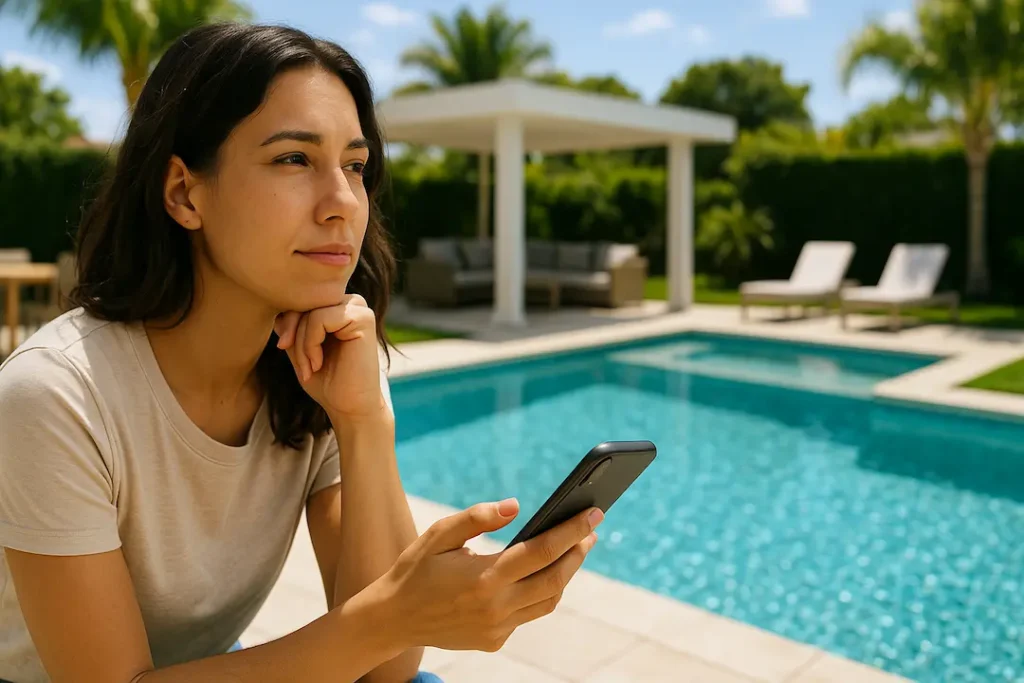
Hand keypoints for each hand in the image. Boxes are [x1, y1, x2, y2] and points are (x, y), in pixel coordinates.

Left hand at [274, 295, 383, 420]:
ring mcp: (359, 308)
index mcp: (337, 306)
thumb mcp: (299, 348)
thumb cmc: (326, 381)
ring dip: (301, 342)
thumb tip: (275, 307)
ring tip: (308, 367)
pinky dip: (311, 343)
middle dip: (293, 333)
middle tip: (299, 364)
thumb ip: (291, 326)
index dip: (286, 321)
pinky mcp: (363, 318)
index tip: (283, 348)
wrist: (349, 407)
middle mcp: (350, 302)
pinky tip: (318, 363)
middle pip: (304, 301)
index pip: (300, 298)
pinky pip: (320, 319)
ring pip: (311, 311)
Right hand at [375, 498, 602, 651]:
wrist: (391, 618)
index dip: (572, 531)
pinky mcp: (494, 640)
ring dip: (565, 574)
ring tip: (574, 548)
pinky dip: (539, 592)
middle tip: (591, 529)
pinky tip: (541, 573)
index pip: (542, 551)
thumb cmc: (416, 568)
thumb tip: (516, 506)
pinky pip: (527, 615)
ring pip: (548, 601)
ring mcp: (497, 628)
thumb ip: (478, 517)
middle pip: (555, 579)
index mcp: (484, 578)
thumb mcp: (440, 534)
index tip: (593, 513)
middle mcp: (495, 608)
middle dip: (578, 552)